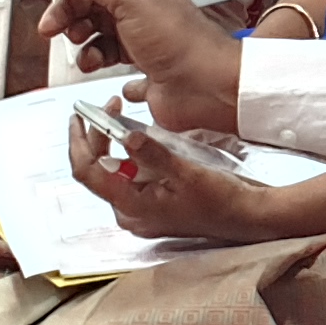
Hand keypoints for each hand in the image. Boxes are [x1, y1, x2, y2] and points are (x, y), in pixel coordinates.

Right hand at [37, 0, 245, 132]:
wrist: (209, 87)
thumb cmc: (182, 43)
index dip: (67, 1)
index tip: (49, 21)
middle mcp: (144, 15)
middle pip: (94, 13)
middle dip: (73, 24)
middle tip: (61, 36)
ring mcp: (146, 45)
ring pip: (103, 42)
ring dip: (88, 50)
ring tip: (90, 59)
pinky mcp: (149, 73)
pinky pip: (120, 70)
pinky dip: (111, 72)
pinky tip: (114, 77)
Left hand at [65, 109, 275, 242]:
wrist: (247, 218)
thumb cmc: (221, 200)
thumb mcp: (188, 172)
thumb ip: (154, 153)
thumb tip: (125, 135)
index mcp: (132, 207)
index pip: (89, 172)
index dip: (79, 142)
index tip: (78, 116)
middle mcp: (130, 212)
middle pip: (99, 170)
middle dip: (98, 137)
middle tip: (107, 106)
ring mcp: (141, 210)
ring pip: (115, 172)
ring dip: (115, 143)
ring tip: (122, 116)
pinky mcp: (153, 205)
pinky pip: (132, 176)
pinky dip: (132, 155)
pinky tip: (142, 139)